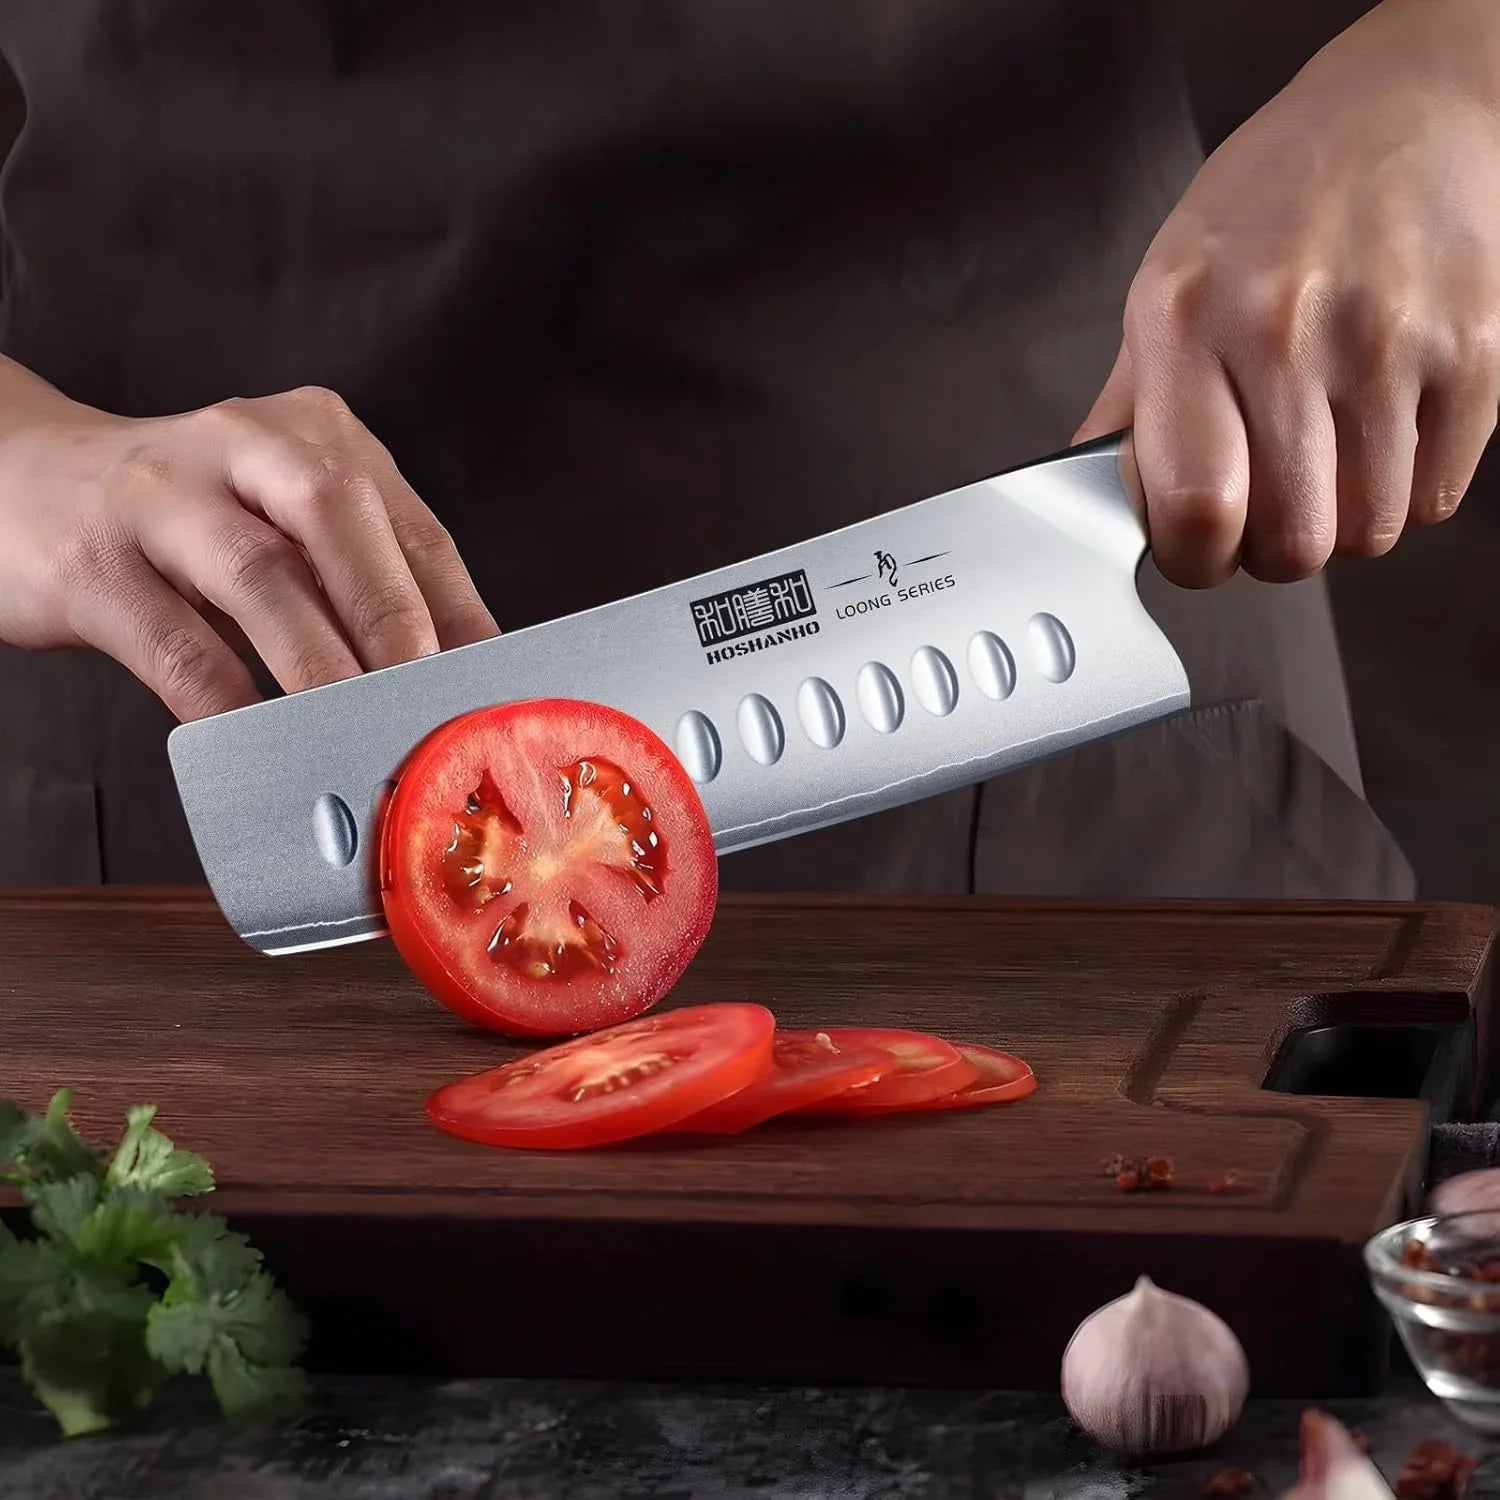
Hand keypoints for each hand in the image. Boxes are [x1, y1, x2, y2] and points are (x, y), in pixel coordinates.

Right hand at [0, 362, 497, 718]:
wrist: (15, 479)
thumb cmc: (183, 522)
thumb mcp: (280, 520)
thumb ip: (357, 579)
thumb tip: (448, 683)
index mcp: (314, 435)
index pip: (414, 526)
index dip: (462, 614)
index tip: (493, 690)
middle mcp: (242, 443)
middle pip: (339, 515)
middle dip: (396, 614)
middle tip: (431, 699)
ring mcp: (161, 496)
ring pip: (259, 575)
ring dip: (320, 666)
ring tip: (359, 732)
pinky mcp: (93, 563)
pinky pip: (172, 642)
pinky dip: (225, 701)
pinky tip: (259, 744)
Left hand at [1077, 0, 1499, 587]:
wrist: (1406, 111)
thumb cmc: (1274, 202)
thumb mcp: (1166, 283)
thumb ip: (1128, 405)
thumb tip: (1091, 504)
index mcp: (1186, 318)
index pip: (1194, 508)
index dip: (1194, 561)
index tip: (1197, 551)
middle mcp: (1284, 328)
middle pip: (1290, 542)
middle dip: (1270, 550)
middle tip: (1264, 508)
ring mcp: (1388, 340)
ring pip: (1366, 532)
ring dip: (1340, 521)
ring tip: (1324, 458)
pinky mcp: (1475, 352)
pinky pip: (1434, 497)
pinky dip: (1405, 489)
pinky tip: (1380, 432)